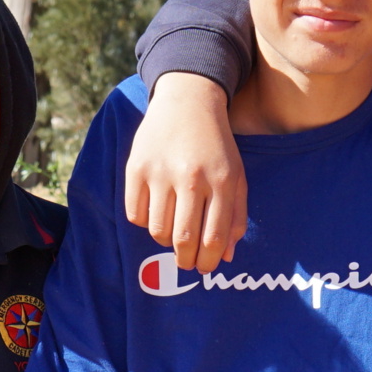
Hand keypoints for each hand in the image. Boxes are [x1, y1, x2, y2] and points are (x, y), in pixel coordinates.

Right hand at [124, 73, 248, 271]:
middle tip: (187, 263)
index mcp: (221, 181)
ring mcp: (160, 173)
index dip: (208, 262)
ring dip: (166, 241)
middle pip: (184, 240)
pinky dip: (145, 222)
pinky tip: (157, 211)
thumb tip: (224, 256)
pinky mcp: (136, 168)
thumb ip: (235, 216)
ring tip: (173, 232)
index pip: (213, 238)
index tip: (205, 268)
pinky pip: (136, 214)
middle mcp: (190, 178)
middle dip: (186, 261)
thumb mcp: (236, 176)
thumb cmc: (216, 146)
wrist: (187, 103)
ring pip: (158, 231)